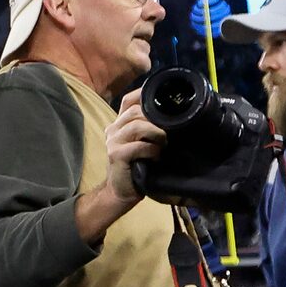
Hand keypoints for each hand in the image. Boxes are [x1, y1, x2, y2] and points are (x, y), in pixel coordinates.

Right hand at [78, 91, 164, 242]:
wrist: (119, 192)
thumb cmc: (135, 168)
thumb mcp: (140, 144)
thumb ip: (148, 128)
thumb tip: (172, 116)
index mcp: (119, 124)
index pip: (128, 100)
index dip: (144, 95)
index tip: (162, 98)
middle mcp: (113, 129)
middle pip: (136, 111)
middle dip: (156, 119)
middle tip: (167, 133)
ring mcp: (113, 141)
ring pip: (138, 126)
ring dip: (156, 134)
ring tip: (163, 144)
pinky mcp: (116, 155)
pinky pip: (139, 146)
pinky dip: (152, 150)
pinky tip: (156, 157)